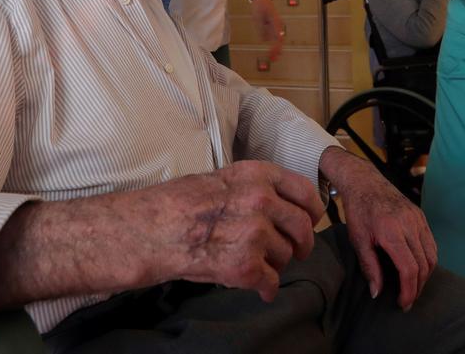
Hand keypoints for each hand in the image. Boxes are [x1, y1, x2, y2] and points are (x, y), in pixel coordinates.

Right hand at [146, 161, 323, 301]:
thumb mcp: (221, 178)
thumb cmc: (178, 203)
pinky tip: (258, 288)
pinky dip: (266, 288)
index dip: (312, 210)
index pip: (305, 191)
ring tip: (257, 264)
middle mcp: (261, 201)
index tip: (310, 220)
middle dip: (302, 244)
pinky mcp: (246, 265)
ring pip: (287, 256)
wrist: (152, 229)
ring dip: (276, 264)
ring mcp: (255, 233)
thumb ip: (254, 187)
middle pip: (303, 227)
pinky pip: (271, 282)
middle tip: (297, 252)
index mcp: (256, 175)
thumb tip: (278, 203)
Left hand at [250, 0, 285, 60]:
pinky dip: (272, 42)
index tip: (272, 55)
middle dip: (277, 50)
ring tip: (271, 56)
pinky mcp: (272, 24)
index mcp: (275, 23)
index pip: (278, 39)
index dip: (276, 48)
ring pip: (277, 38)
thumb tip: (264, 40)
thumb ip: (261, 29)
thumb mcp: (257, 18)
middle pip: (279, 40)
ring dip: (275, 47)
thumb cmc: (259, 5)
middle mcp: (278, 24)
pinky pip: (273, 35)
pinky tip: (269, 48)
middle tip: (273, 59)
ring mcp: (275, 24)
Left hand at [319, 147, 436, 310]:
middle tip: (407, 301)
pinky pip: (431, 244)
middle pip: (423, 265)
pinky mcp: (421, 217)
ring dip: (425, 276)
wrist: (365, 181)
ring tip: (413, 288)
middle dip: (417, 287)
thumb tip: (377, 293)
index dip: (408, 290)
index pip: (409, 269)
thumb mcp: (358, 240)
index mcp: (391, 231)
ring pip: (432, 256)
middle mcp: (409, 225)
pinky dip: (428, 260)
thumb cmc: (358, 210)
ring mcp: (418, 220)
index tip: (402, 303)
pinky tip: (418, 269)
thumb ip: (370, 267)